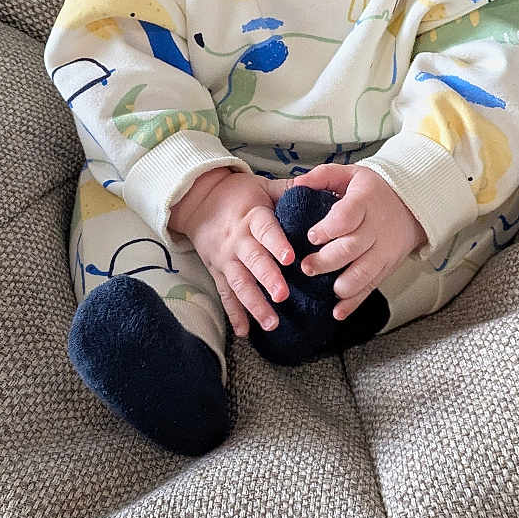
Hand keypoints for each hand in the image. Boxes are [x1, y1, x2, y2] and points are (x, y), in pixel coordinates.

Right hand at [168, 167, 297, 338]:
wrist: (199, 200)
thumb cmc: (239, 194)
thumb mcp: (262, 185)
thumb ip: (288, 190)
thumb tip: (319, 186)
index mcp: (252, 217)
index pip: (266, 230)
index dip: (277, 243)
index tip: (290, 258)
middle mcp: (238, 240)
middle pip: (253, 261)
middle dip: (267, 279)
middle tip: (283, 295)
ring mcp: (226, 258)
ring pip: (240, 283)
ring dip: (254, 304)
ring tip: (271, 323)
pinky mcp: (217, 271)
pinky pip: (226, 295)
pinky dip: (234, 314)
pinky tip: (245, 331)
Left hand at [261, 163, 427, 320]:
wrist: (412, 205)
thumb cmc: (373, 191)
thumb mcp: (351, 174)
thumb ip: (323, 176)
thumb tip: (296, 184)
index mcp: (364, 202)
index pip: (347, 217)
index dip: (328, 229)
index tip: (311, 236)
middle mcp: (376, 228)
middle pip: (351, 248)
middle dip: (326, 261)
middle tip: (306, 267)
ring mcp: (383, 251)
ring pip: (363, 273)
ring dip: (341, 286)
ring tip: (324, 288)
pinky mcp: (386, 268)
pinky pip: (370, 288)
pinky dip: (354, 303)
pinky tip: (337, 312)